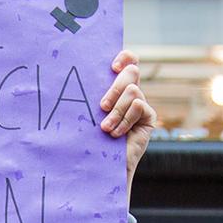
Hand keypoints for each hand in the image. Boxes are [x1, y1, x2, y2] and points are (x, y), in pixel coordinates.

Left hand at [98, 50, 157, 187]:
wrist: (103, 165)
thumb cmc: (90, 138)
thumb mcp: (89, 112)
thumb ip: (91, 94)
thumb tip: (73, 74)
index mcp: (116, 86)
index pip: (128, 61)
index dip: (125, 57)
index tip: (112, 67)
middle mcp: (131, 92)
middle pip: (131, 72)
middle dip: (114, 88)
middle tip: (101, 106)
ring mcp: (141, 104)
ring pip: (132, 91)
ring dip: (116, 111)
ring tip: (105, 128)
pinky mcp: (149, 117)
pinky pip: (139, 106)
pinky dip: (125, 120)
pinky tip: (116, 134)